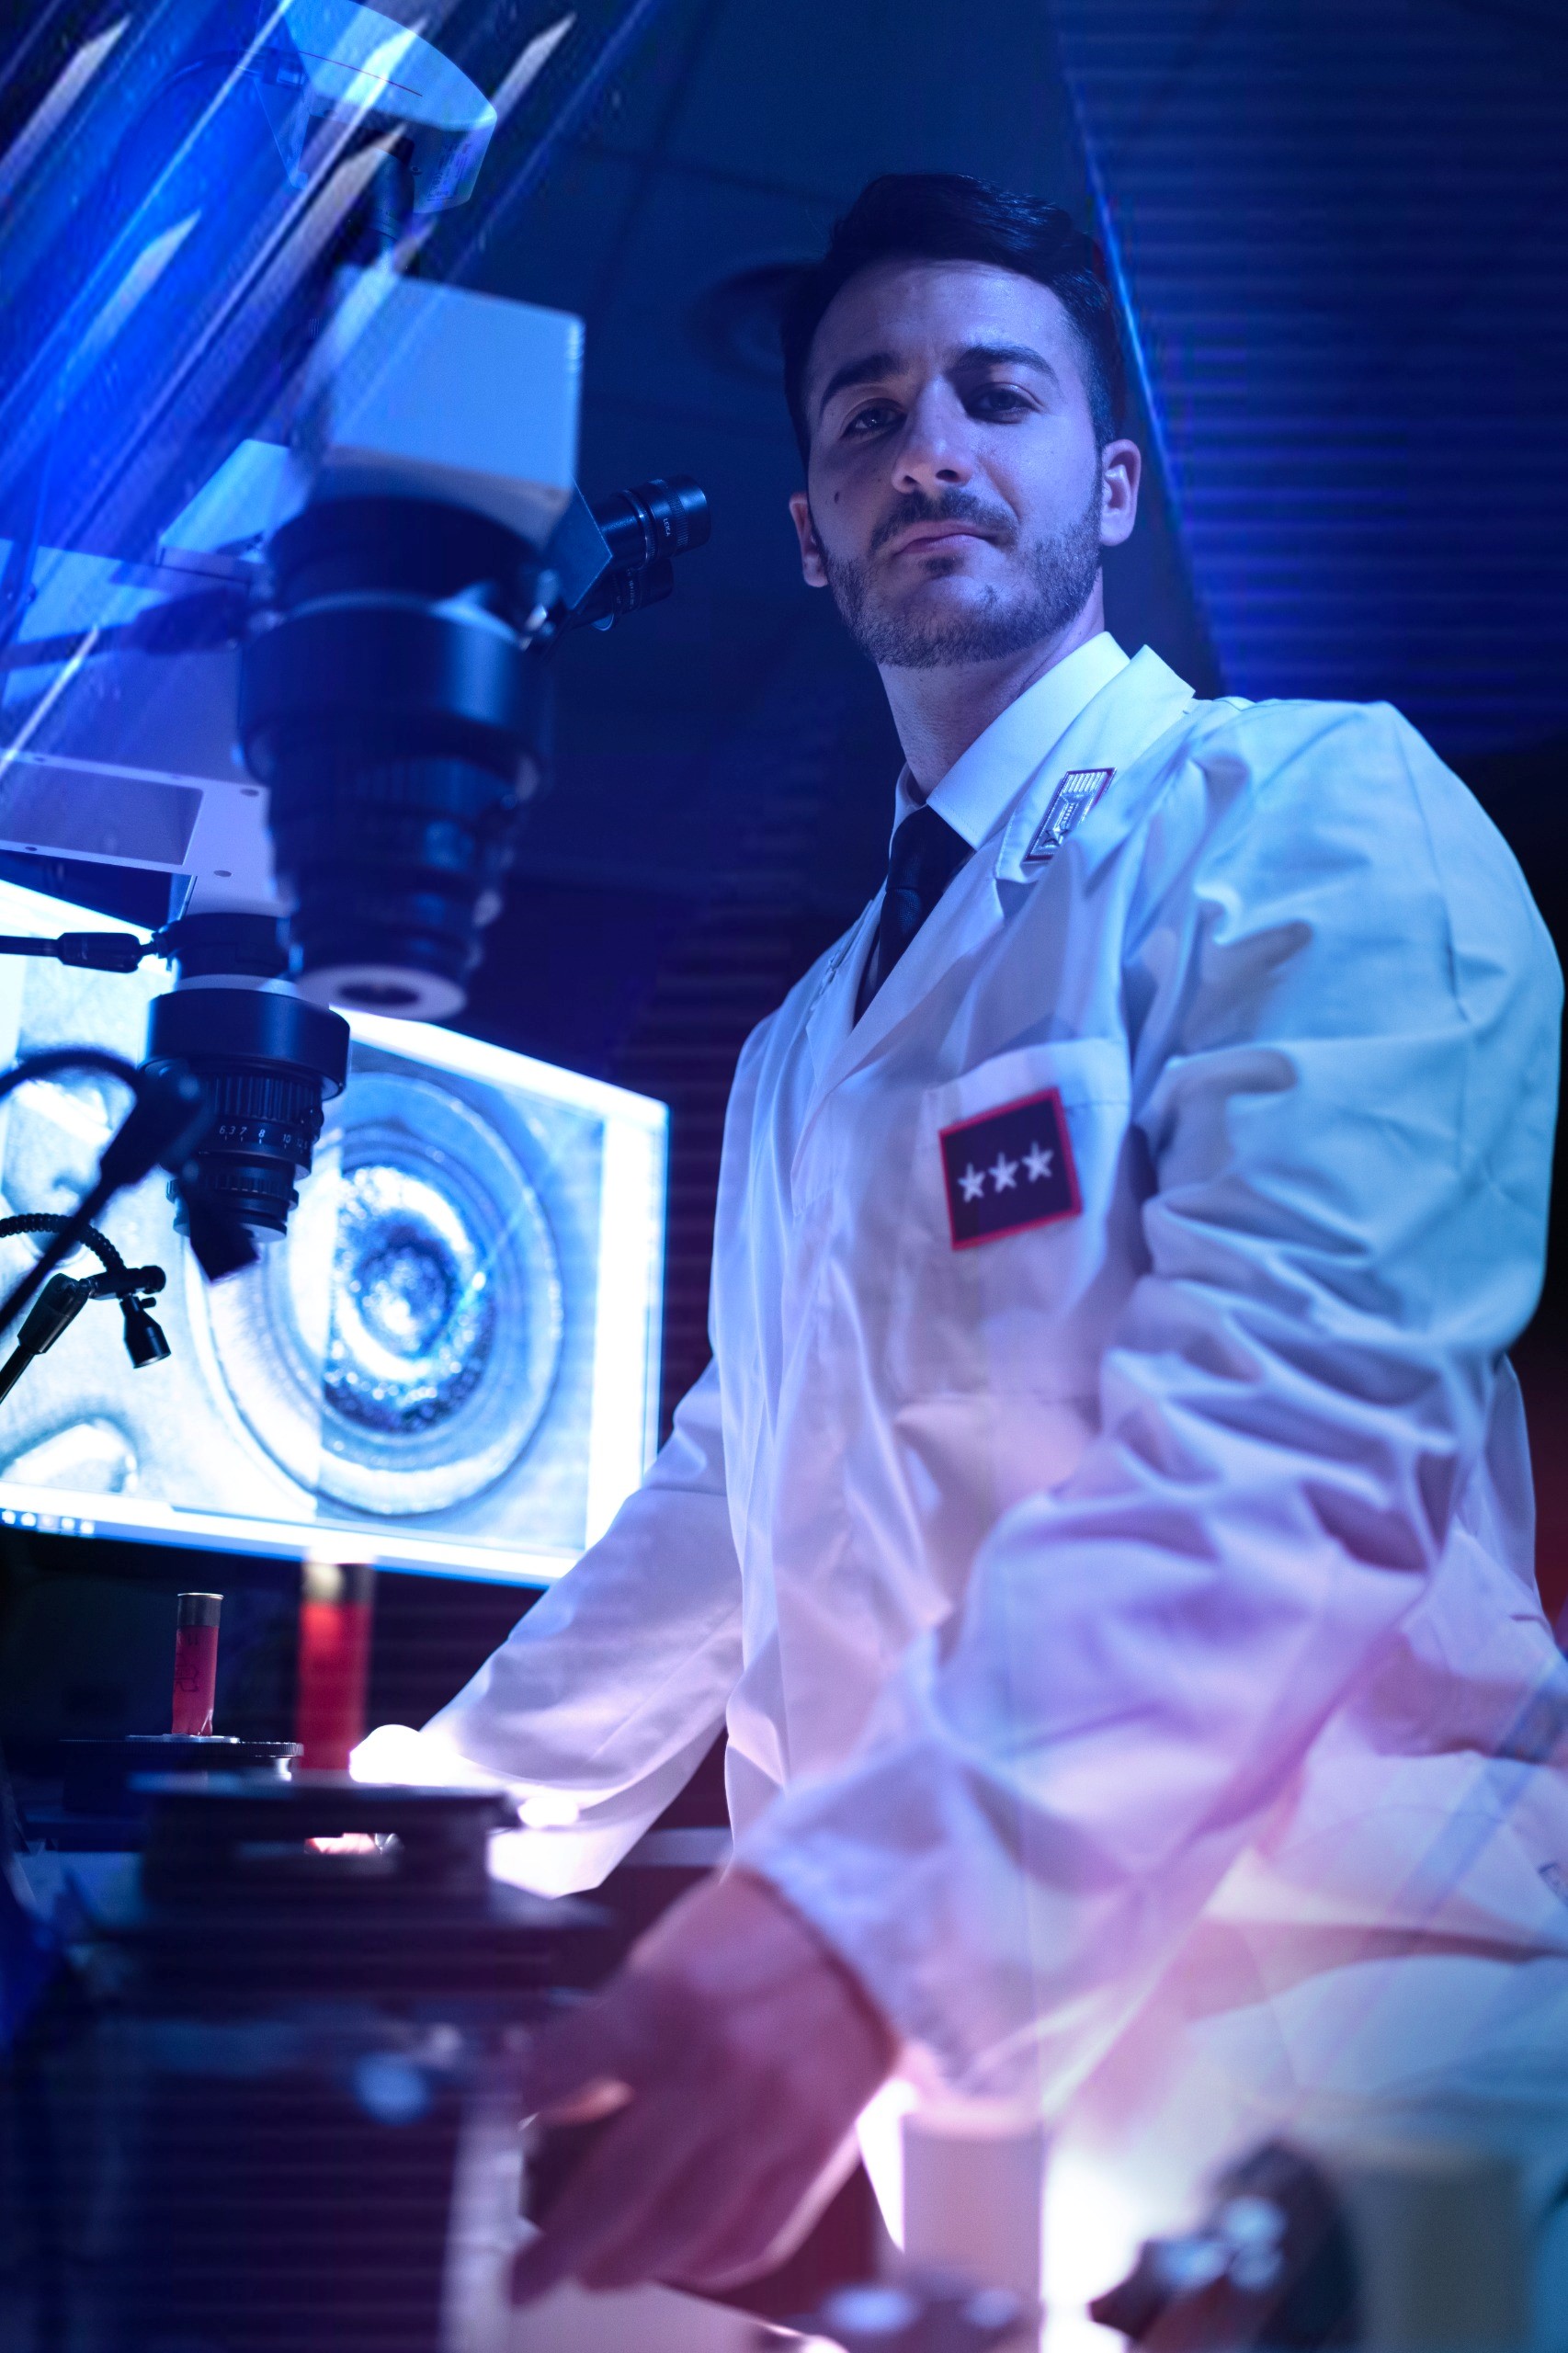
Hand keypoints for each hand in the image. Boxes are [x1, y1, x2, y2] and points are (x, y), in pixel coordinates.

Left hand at [509, 1866, 896, 2300]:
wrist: (869, 1920)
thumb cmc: (763, 1930)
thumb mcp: (663, 1957)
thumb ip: (607, 2034)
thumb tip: (552, 2096)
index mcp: (666, 2005)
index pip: (560, 2078)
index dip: (511, 2119)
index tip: (486, 2151)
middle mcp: (715, 2071)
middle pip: (616, 2186)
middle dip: (560, 2246)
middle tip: (526, 2276)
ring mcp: (770, 2117)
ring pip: (684, 2227)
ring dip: (628, 2265)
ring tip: (596, 2276)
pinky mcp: (817, 2147)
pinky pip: (758, 2233)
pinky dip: (714, 2263)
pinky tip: (684, 2262)